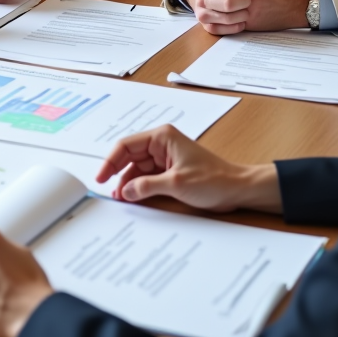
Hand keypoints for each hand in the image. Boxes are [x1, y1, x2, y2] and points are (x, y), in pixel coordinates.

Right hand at [96, 124, 282, 213]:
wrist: (237, 189)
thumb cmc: (213, 180)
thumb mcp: (176, 183)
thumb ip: (147, 186)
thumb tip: (124, 191)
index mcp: (162, 137)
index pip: (126, 145)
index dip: (110, 161)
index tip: (100, 177)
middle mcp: (161, 144)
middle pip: (129, 157)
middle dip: (118, 174)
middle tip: (109, 192)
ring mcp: (165, 157)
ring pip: (137, 169)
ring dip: (128, 183)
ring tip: (121, 199)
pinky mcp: (169, 170)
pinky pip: (147, 177)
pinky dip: (139, 187)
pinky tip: (133, 198)